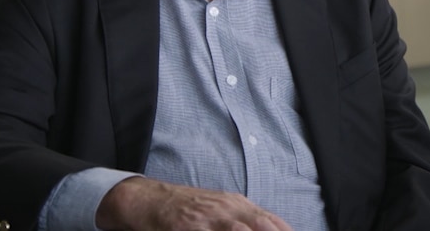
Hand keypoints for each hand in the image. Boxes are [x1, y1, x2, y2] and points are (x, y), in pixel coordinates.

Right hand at [96, 176, 294, 230]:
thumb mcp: (223, 208)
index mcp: (239, 205)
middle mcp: (228, 210)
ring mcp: (208, 219)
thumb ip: (249, 219)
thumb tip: (278, 227)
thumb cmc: (191, 208)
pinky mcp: (188, 228)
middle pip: (262, 226)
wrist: (152, 200)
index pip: (273, 223)